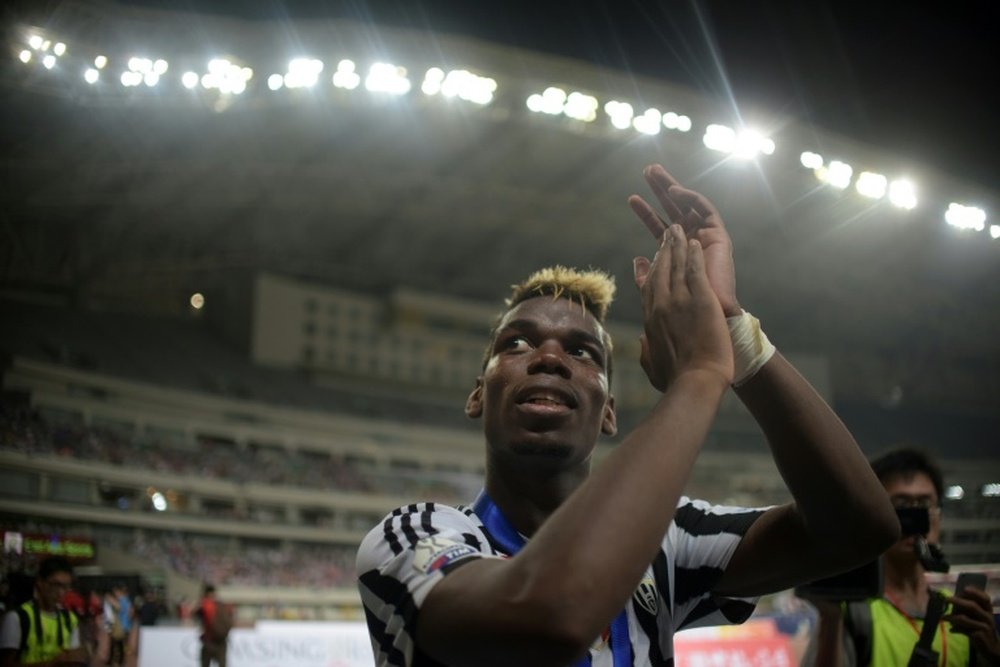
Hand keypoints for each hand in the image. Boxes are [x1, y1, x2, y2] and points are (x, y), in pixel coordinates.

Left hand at [628, 164, 740, 316]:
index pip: (660, 227)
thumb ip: (648, 274)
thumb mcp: (661, 289)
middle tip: (647, 171)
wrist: (712, 320)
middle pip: (674, 210)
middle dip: (660, 190)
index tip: (632, 199)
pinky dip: (689, 199)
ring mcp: (705, 236)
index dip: (646, 213)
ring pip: (687, 204)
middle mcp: (692, 241)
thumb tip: (637, 259)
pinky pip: (705, 210)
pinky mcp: (719, 235)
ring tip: (654, 172)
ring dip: (671, 187)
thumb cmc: (687, 310)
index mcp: (678, 252)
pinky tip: (673, 192)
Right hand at [633, 223, 732, 390]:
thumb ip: (646, 351)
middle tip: (665, 235)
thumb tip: (642, 340)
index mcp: (650, 321)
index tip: (642, 261)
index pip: (646, 289)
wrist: (695, 380)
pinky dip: (693, 254)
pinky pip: (694, 269)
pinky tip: (693, 242)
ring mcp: (679, 299)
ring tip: (677, 230)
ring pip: (676, 265)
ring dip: (676, 245)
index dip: (645, 272)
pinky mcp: (700, 298)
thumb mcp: (653, 366)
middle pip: (659, 271)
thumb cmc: (675, 380)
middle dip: (662, 250)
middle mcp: (661, 305)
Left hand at [944, 587, 999, 664]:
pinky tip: (951, 630)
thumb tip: (951, 599)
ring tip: (943, 618)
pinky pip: (963, 630)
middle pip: (972, 606)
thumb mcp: (978, 617)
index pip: (985, 598)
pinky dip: (955, 629)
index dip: (976, 592)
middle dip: (958, 601)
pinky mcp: (979, 636)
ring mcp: (985, 627)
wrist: (991, 647)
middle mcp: (988, 617)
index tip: (964, 589)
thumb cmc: (981, 628)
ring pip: (965, 619)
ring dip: (951, 617)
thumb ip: (969, 608)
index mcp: (988, 610)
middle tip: (946, 599)